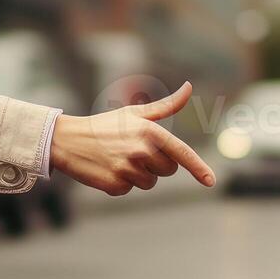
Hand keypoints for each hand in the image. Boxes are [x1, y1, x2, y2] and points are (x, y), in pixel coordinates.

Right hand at [49, 81, 215, 195]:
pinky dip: (121, 183)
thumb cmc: (105, 125)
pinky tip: (107, 169)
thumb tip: (188, 88)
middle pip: (168, 170)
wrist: (67, 140)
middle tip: (132, 152)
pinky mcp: (116, 185)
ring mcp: (128, 169)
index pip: (181, 153)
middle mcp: (141, 150)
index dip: (199, 168)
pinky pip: (130, 190)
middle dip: (156, 164)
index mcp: (149, 131)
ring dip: (138, 175)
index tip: (211, 181)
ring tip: (118, 159)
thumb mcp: (135, 113)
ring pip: (150, 183)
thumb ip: (166, 106)